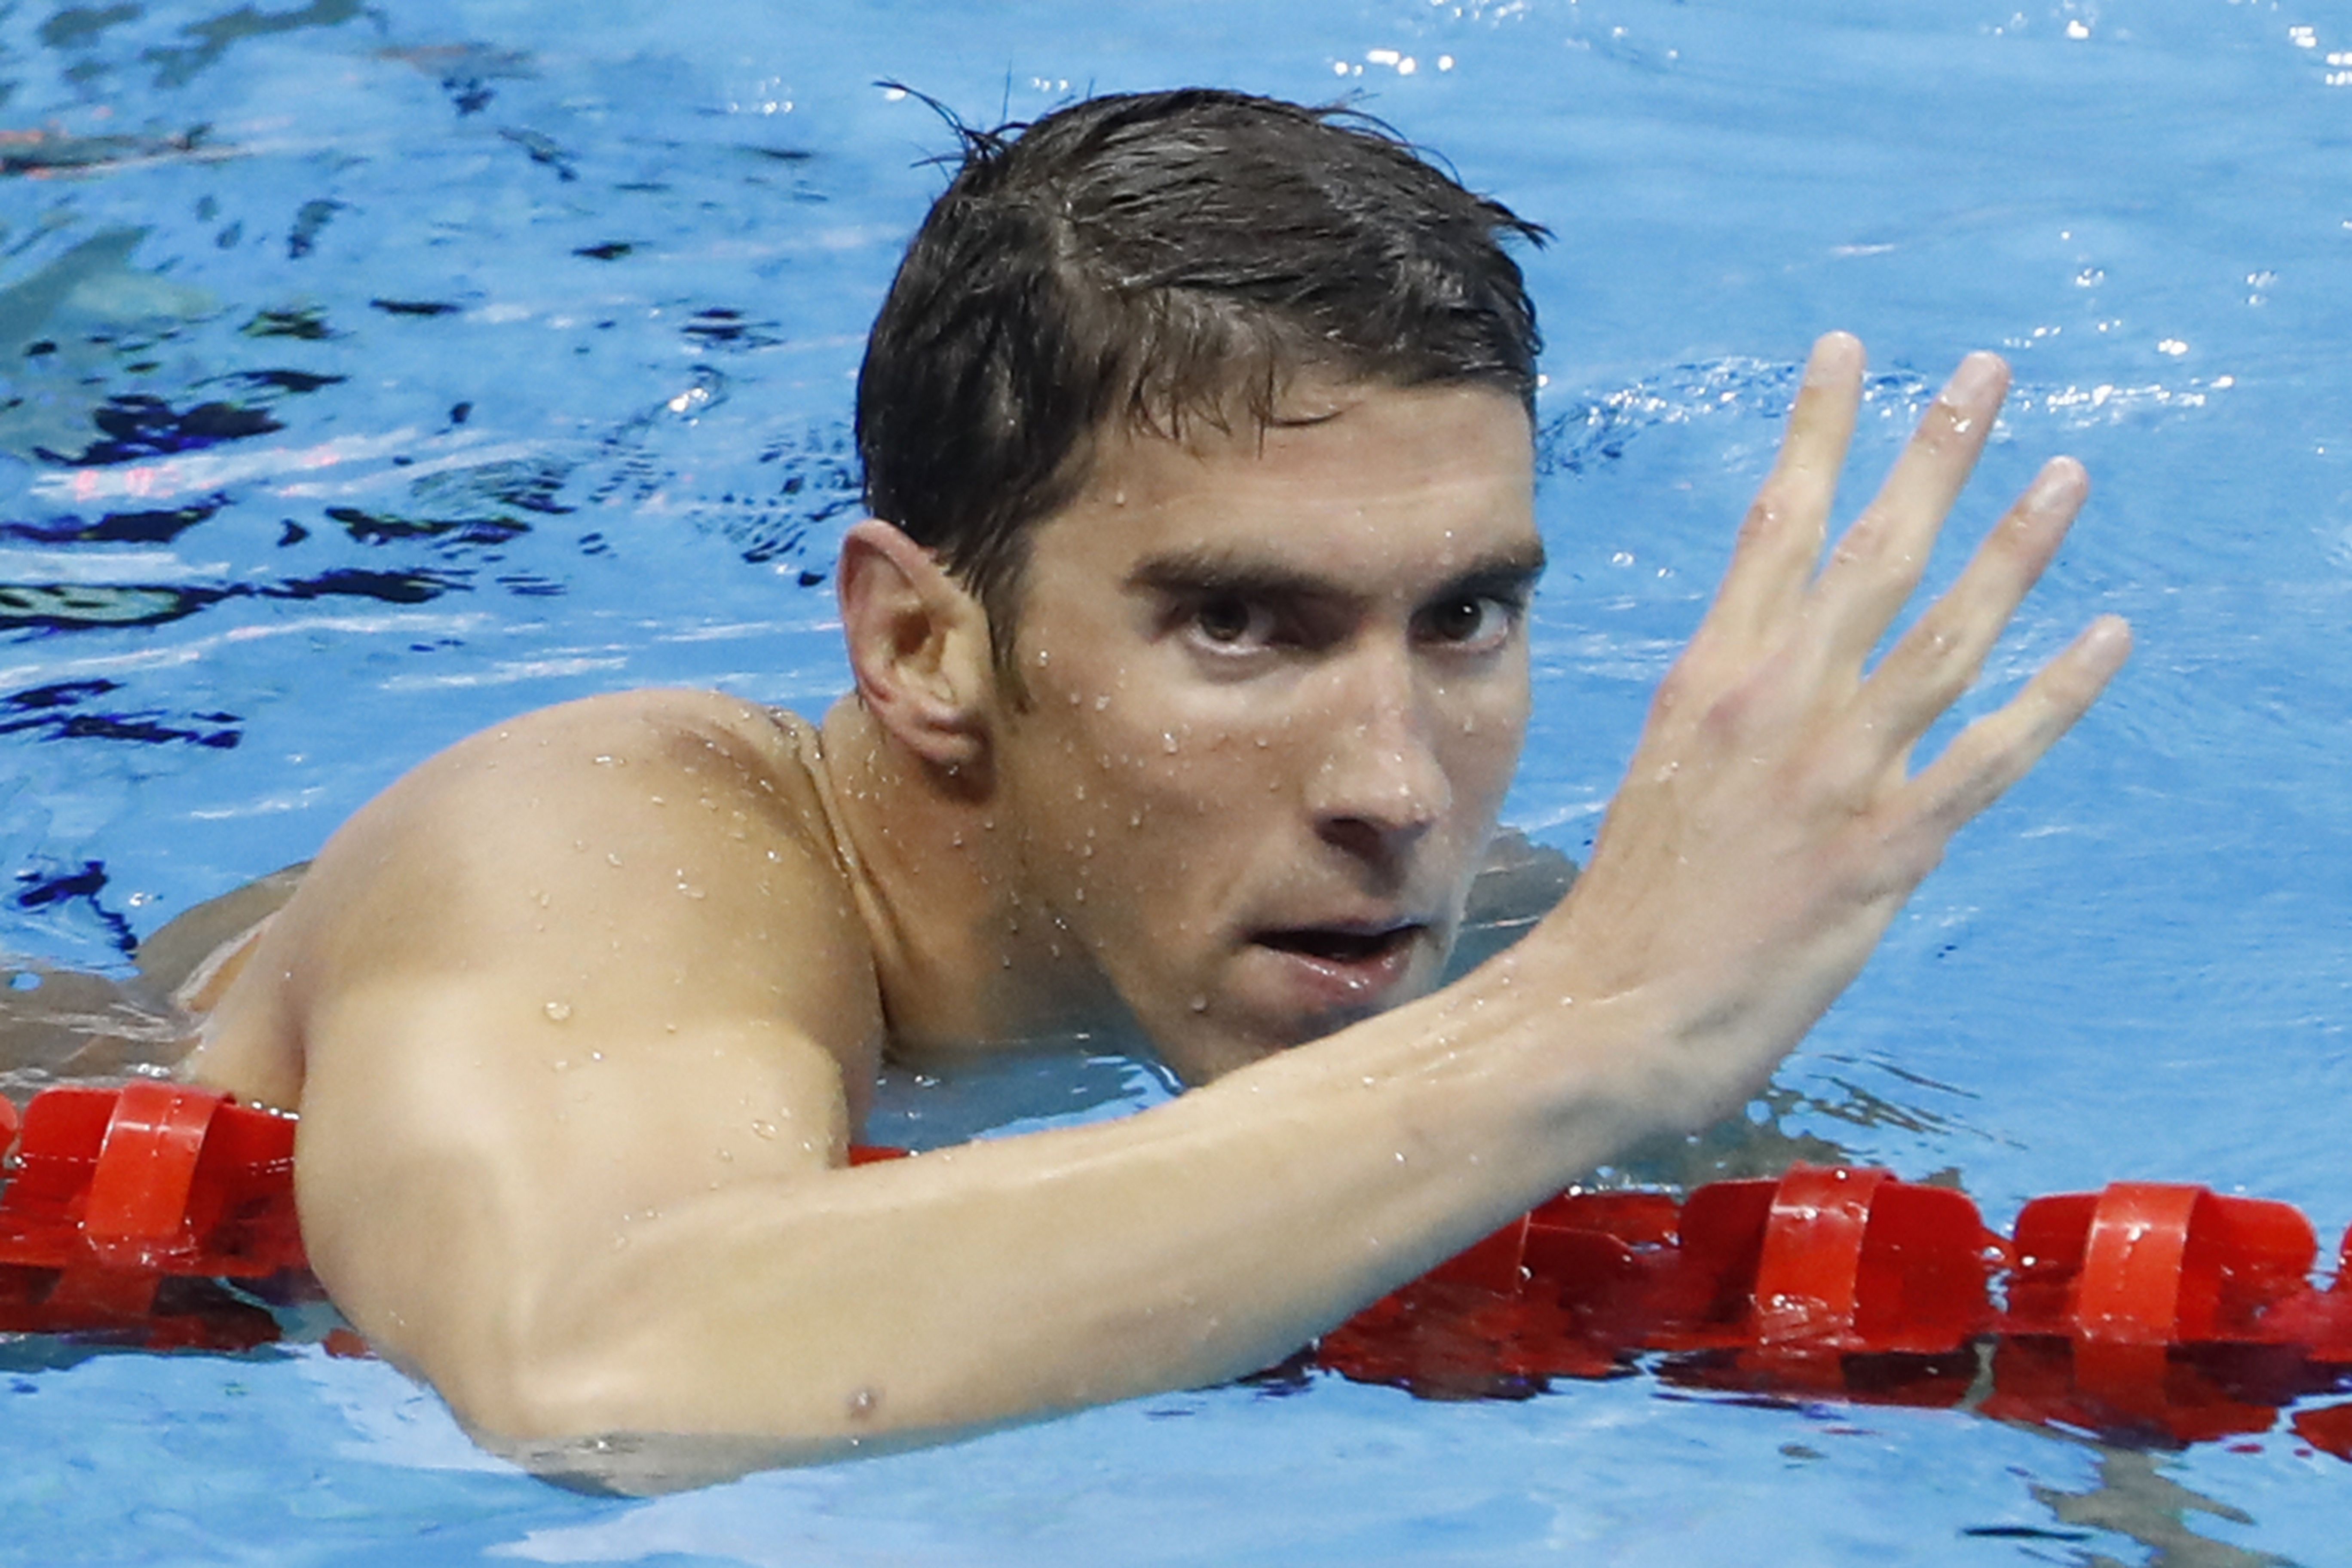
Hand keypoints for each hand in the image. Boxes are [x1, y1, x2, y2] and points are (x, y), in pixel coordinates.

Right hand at [1543, 333, 2129, 1121]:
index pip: (1774, 524)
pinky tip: (2108, 638)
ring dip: (2013, 549)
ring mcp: (1834, 771)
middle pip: (1870, 552)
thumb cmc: (1626, 907)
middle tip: (1987, 373)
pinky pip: (1989, 756)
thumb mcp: (1665, 775)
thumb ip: (1737, 721)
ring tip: (2067, 474)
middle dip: (1933, 454)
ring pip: (1943, 633)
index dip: (1819, 432)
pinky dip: (2054, 696)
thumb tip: (1794, 684)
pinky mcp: (1883, 847)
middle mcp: (1775, 704)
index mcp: (1710, 679)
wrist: (1605, 1010)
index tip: (1849, 353)